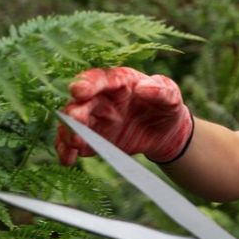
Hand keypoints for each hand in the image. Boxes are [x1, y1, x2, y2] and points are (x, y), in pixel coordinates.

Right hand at [55, 67, 192, 164]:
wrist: (166, 133)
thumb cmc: (166, 107)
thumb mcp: (172, 96)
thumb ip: (162, 90)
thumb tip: (144, 87)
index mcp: (119, 82)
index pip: (101, 79)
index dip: (88, 83)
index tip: (79, 90)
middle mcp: (101, 98)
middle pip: (82, 103)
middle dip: (75, 111)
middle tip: (75, 119)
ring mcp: (95, 119)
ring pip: (73, 124)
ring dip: (69, 132)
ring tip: (74, 144)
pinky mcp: (93, 139)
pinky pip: (76, 144)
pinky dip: (67, 151)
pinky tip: (68, 159)